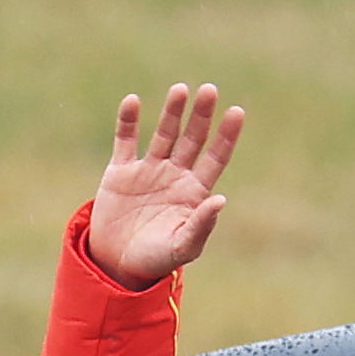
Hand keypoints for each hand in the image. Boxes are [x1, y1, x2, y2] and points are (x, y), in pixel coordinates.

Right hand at [91, 83, 246, 285]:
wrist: (117, 265)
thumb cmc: (156, 260)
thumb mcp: (182, 247)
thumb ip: (201, 225)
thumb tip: (220, 200)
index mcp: (194, 192)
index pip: (216, 157)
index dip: (226, 135)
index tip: (237, 112)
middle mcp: (175, 175)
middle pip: (192, 138)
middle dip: (201, 116)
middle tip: (210, 91)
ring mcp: (148, 170)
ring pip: (164, 133)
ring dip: (172, 112)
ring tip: (180, 90)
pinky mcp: (121, 170)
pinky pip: (125, 139)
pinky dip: (128, 120)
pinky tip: (133, 102)